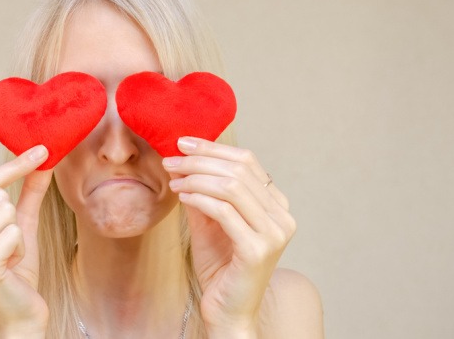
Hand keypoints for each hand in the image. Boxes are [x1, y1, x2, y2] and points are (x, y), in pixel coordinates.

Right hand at [0, 145, 52, 336]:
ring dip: (17, 235)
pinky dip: (20, 248)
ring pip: (6, 212)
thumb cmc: (16, 270)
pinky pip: (14, 232)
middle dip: (14, 218)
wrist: (18, 313)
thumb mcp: (21, 224)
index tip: (42, 149)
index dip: (15, 164)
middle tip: (9, 246)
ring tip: (9, 256)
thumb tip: (42, 160)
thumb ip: (28, 193)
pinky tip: (10, 267)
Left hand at [163, 137, 295, 335]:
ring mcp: (273, 233)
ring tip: (173, 179)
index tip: (183, 143)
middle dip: (200, 160)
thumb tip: (185, 161)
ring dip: (196, 177)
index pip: (247, 161)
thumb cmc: (219, 266)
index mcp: (275, 205)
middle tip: (171, 160)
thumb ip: (204, 192)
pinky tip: (182, 196)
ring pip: (231, 187)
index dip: (213, 148)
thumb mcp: (209, 220)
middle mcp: (281, 216)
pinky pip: (224, 211)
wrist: (227, 310)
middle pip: (238, 170)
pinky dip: (199, 198)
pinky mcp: (257, 249)